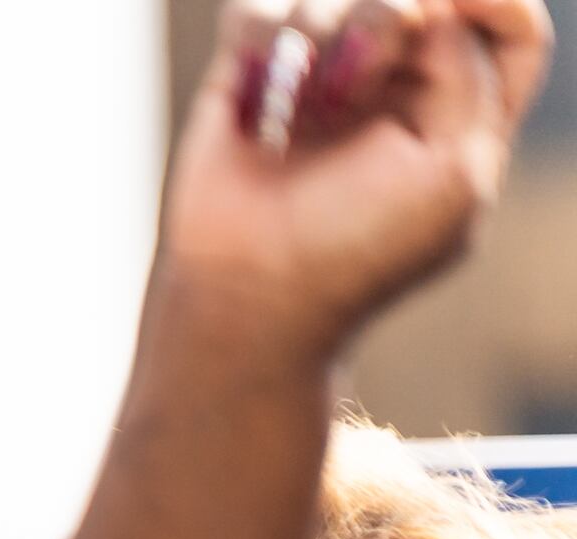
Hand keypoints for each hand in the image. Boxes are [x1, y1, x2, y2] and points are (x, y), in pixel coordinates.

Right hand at [159, 0, 552, 363]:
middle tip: (350, 88)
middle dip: (386, 21)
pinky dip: (262, 41)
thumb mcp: (456, 171)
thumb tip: (429, 4)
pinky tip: (257, 102)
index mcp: (458, 112)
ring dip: (321, 32)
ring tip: (301, 104)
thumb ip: (469, 73)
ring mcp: (319, 79)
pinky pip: (258, 10)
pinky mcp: (250, 79)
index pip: (507, 25)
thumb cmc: (357, 251)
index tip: (448, 9)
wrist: (246, 295)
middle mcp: (393, 86)